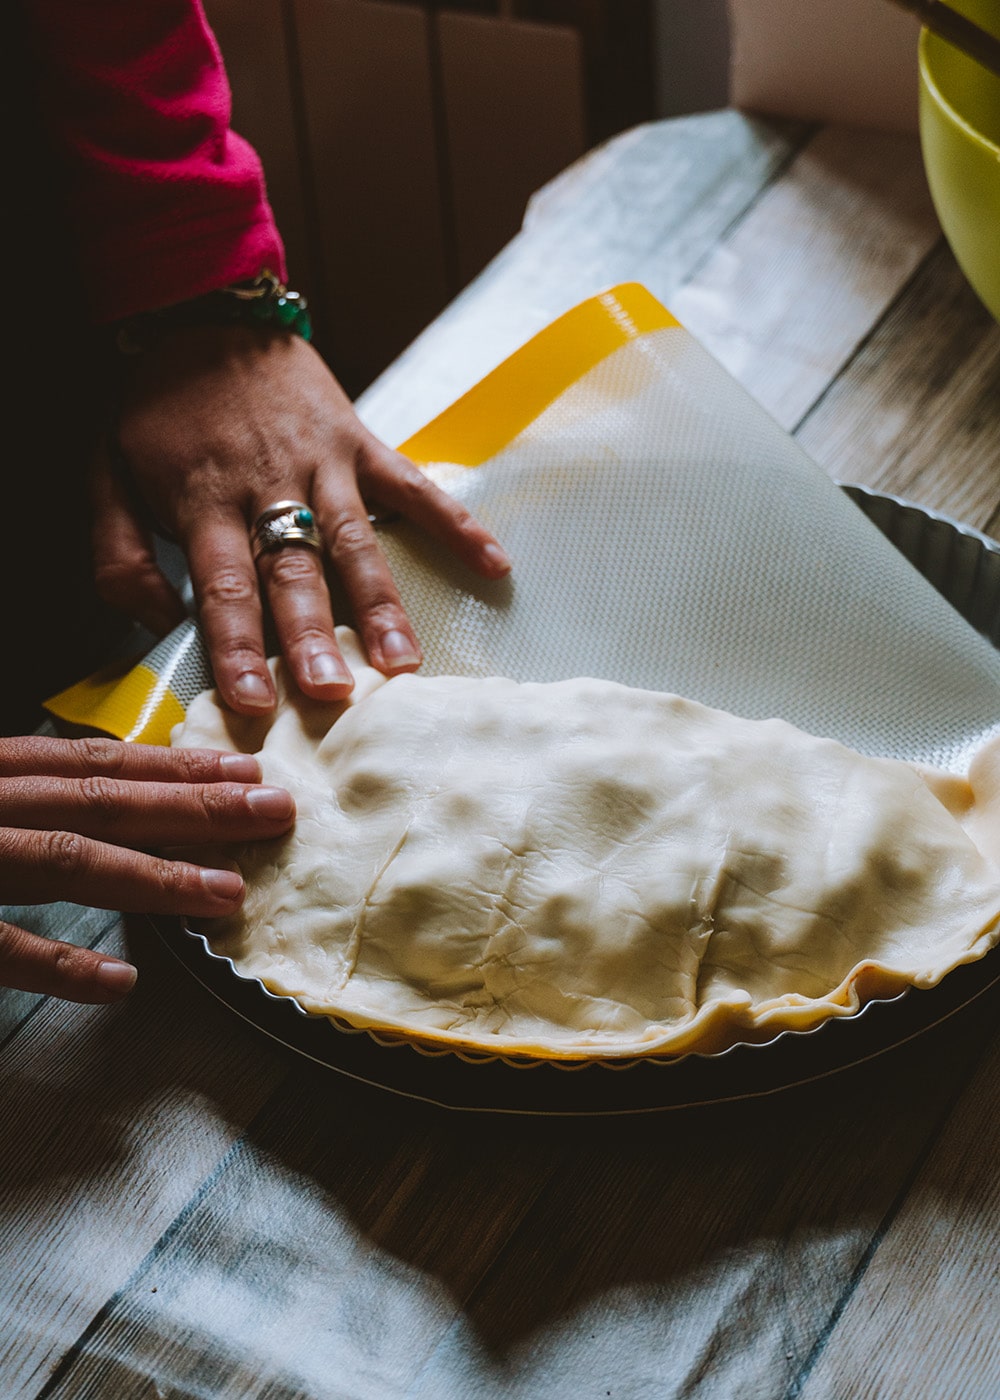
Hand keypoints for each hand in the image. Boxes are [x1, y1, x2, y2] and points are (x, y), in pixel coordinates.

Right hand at [0, 735, 293, 1002]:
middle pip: (102, 802)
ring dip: (152, 875)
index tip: (246, 773)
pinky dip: (61, 963)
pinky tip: (120, 979)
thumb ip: (33, 804)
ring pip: (67, 858)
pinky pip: (4, 946)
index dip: (175, 768)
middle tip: (273, 813)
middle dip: (194, 808)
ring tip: (226, 892)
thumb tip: (124, 811)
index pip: (96, 765)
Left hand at [95, 324, 510, 713]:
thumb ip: (117, 553)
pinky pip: (413, 486)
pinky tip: (494, 566)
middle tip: (335, 692)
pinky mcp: (359, 442)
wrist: (201, 311)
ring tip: (404, 662)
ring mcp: (322, 462)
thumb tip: (158, 622)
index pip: (223, 586)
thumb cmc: (155, 406)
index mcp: (202, 497)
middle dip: (314, 635)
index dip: (238, 646)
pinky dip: (456, 524)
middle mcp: (269, 484)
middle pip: (295, 570)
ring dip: (380, 604)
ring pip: (357, 542)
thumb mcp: (102, 469)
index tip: (254, 702)